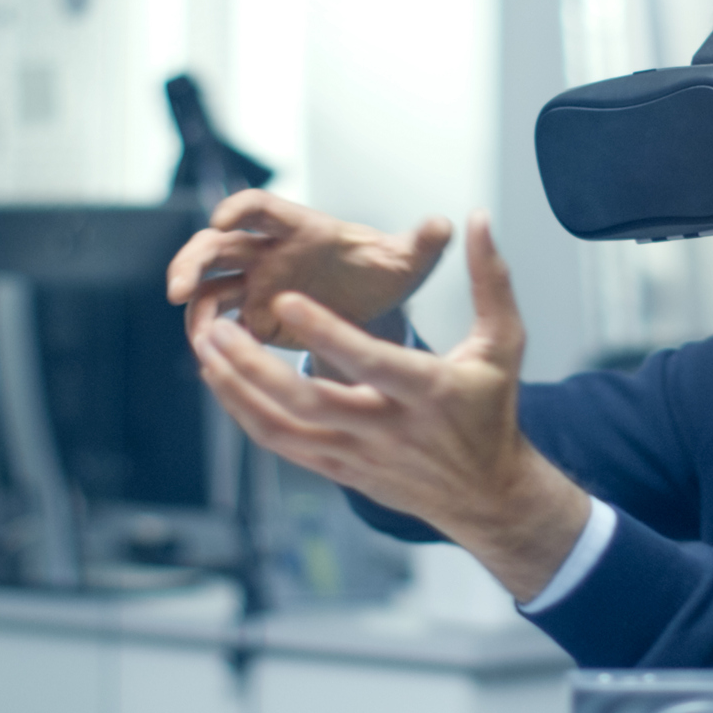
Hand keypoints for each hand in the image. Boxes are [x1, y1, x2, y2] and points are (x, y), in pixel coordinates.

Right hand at [168, 189, 451, 348]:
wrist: (377, 306)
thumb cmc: (387, 272)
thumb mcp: (408, 261)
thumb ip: (422, 243)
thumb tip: (445, 224)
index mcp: (304, 229)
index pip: (262, 208)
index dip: (240, 209)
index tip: (224, 219)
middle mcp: (271, 252)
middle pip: (217, 245)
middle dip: (192, 260)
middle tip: (177, 288)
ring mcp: (257, 283)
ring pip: (208, 284)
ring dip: (192, 302)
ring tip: (196, 335)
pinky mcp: (254, 317)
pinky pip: (220, 322)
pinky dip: (210, 335)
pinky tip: (211, 356)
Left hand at [191, 211, 589, 601]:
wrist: (486, 493)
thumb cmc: (491, 410)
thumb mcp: (503, 343)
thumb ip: (489, 280)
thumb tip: (476, 219)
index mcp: (430, 391)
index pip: (372, 362)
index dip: (327, 334)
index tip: (285, 300)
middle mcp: (389, 428)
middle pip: (310, 402)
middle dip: (256, 367)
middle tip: (218, 327)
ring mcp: (359, 454)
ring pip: (284, 427)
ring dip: (238, 388)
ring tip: (209, 346)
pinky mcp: (340, 470)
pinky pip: (282, 444)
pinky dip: (246, 413)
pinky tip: (223, 381)